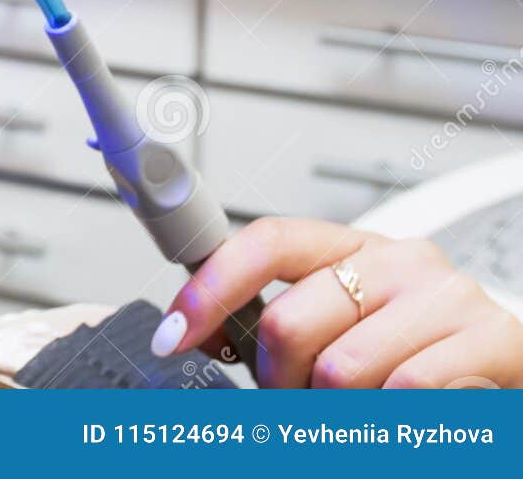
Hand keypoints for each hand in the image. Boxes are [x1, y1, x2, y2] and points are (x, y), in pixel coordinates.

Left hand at [149, 216, 522, 387]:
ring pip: (339, 368)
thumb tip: (197, 336)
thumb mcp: (345, 327)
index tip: (173, 333)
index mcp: (353, 247)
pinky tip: (397, 418)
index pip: (267, 242)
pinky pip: (402, 392)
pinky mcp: (489, 339)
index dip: (211, 286)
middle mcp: (399, 260)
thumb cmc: (417, 355)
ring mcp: (445, 297)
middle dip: (277, 381)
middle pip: (289, 321)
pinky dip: (385, 421)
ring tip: (355, 411)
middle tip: (297, 401)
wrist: (507, 374)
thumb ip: (282, 323)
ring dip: (332, 411)